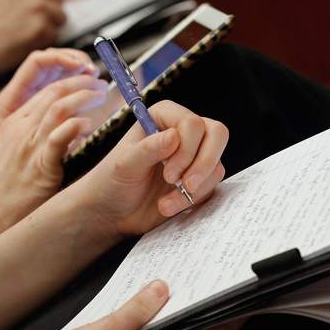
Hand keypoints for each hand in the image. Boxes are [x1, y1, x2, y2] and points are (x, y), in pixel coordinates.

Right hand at [0, 48, 98, 204]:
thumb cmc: (3, 192)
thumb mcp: (19, 156)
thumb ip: (43, 140)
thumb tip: (74, 134)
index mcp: (14, 123)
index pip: (45, 89)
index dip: (70, 80)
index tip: (88, 80)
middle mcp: (20, 128)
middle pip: (54, 91)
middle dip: (81, 82)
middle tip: (100, 84)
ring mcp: (28, 145)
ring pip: (58, 107)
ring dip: (84, 97)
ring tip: (102, 95)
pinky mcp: (39, 165)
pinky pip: (57, 138)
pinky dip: (74, 127)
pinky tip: (88, 124)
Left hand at [69, 100, 228, 237]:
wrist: (112, 212)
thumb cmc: (112, 182)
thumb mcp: (124, 164)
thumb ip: (149, 149)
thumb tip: (175, 136)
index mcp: (163, 118)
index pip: (193, 123)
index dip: (187, 149)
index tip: (168, 173)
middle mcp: (183, 133)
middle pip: (217, 135)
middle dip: (204, 163)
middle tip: (186, 185)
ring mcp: (194, 156)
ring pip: (216, 164)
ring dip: (194, 188)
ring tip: (165, 204)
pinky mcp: (198, 179)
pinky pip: (211, 185)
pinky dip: (193, 199)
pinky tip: (168, 206)